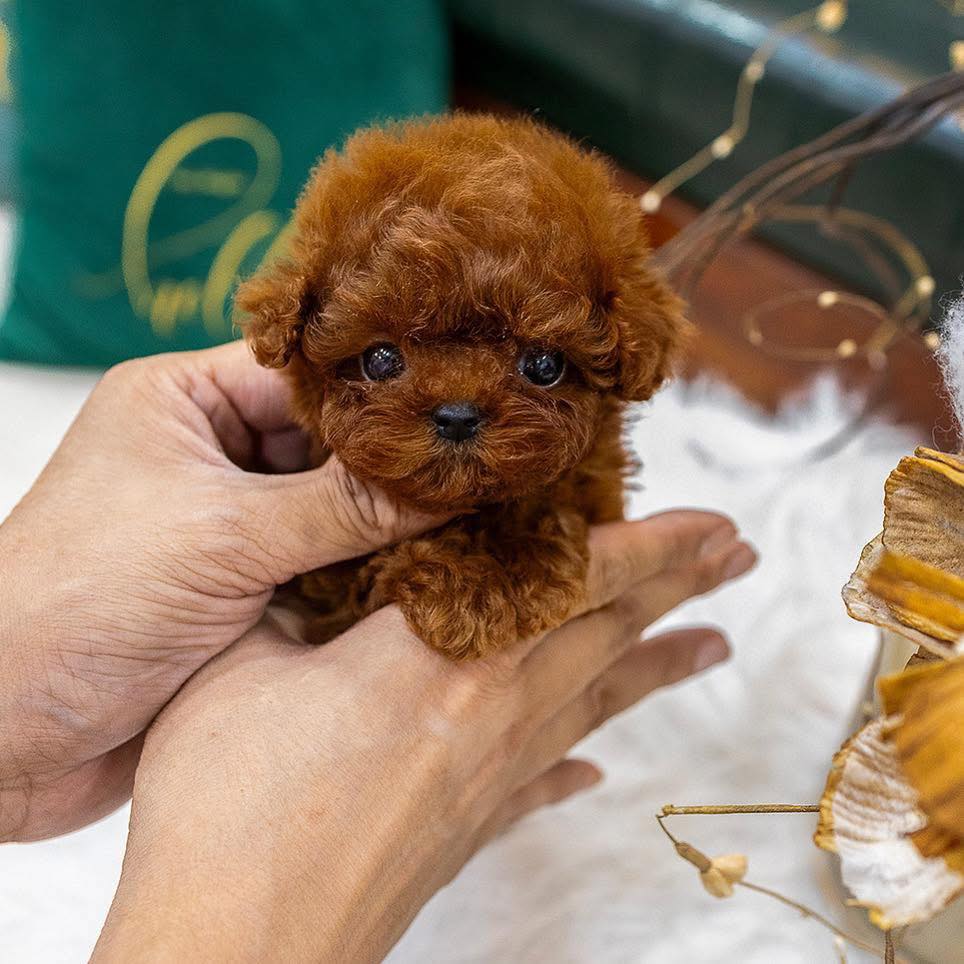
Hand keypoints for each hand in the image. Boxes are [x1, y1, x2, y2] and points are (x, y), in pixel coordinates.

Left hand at [0, 342, 446, 840]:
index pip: (305, 375)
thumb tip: (447, 482)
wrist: (4, 735)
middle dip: (393, 462)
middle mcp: (208, 456)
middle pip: (326, 442)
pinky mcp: (243, 590)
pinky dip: (368, 573)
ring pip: (332, 508)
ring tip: (471, 516)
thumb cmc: (76, 604)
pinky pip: (324, 566)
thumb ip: (343, 508)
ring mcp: (228, 526)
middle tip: (478, 467)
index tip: (461, 405)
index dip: (382, 391)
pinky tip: (427, 571)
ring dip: (385, 522)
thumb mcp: (222, 537)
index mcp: (182, 403)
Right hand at [94, 511, 754, 962]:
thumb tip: (313, 560)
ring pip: (598, 700)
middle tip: (736, 557)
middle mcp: (489, 713)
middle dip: (678, 586)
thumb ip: (291, 600)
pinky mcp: (471, 832)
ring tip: (713, 645)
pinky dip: (577, 762)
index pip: (572, 581)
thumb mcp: (241, 669)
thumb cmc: (225, 816)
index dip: (647, 544)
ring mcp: (490, 779)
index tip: (709, 522)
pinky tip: (597, 767)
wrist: (232, 954)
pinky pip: (547, 783)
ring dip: (658, 664)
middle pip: (608, 633)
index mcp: (440, 655)